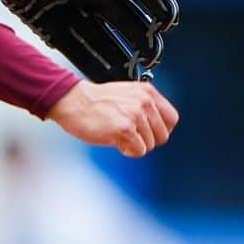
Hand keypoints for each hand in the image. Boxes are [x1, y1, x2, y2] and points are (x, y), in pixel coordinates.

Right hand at [46, 79, 177, 156]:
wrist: (72, 101)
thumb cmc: (94, 100)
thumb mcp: (127, 94)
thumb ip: (144, 106)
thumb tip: (156, 125)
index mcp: (147, 92)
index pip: (172, 119)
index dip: (160, 129)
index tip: (148, 131)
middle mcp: (144, 102)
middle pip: (162, 136)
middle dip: (147, 139)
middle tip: (129, 134)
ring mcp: (135, 116)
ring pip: (150, 145)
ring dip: (134, 145)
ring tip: (118, 134)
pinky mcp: (125, 129)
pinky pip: (138, 151)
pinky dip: (127, 151)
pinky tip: (115, 141)